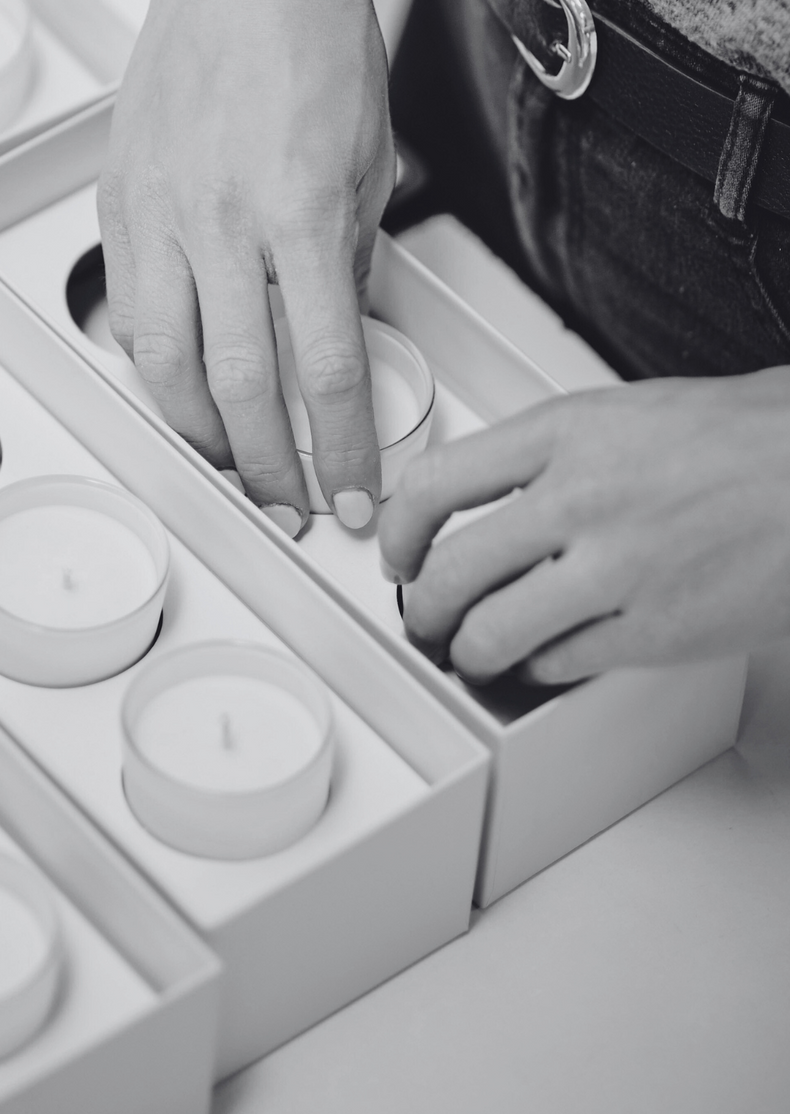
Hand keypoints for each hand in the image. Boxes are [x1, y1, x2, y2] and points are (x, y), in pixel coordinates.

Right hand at [99, 0, 394, 531]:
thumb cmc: (309, 48)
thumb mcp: (367, 163)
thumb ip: (348, 264)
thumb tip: (334, 343)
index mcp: (300, 211)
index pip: (326, 368)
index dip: (342, 450)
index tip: (353, 492)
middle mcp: (220, 221)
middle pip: (240, 386)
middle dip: (269, 467)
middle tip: (289, 503)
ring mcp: (157, 216)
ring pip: (166, 366)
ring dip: (201, 434)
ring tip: (229, 462)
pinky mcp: (117, 208)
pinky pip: (128, 314)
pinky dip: (155, 368)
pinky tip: (179, 386)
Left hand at [379, 369, 789, 682]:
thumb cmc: (742, 439)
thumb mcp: (622, 415)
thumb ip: (542, 457)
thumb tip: (472, 501)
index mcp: (566, 434)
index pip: (434, 485)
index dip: (398, 532)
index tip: (398, 552)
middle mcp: (582, 498)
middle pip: (451, 573)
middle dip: (424, 610)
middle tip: (426, 619)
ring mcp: (619, 568)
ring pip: (493, 633)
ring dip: (470, 653)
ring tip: (474, 652)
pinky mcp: (658, 630)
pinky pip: (558, 664)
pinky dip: (537, 670)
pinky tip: (544, 658)